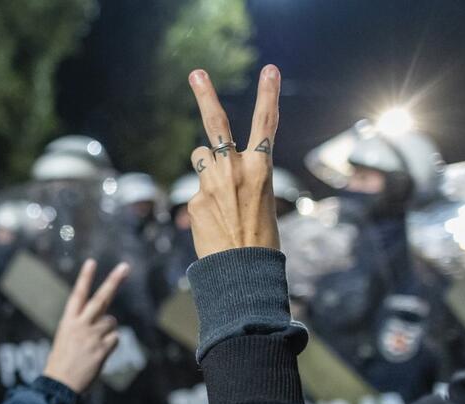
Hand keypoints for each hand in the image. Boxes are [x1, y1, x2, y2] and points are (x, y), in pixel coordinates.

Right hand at [43, 259, 129, 393]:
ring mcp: (91, 336)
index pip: (78, 294)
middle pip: (101, 299)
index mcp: (68, 321)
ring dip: (108, 331)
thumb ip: (86, 325)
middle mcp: (80, 325)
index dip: (85, 278)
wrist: (59, 385)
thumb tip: (110, 319)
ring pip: (111, 322)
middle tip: (125, 266)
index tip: (92, 262)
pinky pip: (115, 339)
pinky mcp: (101, 349)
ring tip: (94, 346)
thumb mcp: (67, 338)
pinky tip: (99, 354)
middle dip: (113, 281)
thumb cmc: (62, 362)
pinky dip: (110, 345)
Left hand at [187, 65, 281, 257]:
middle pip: (216, 124)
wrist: (243, 272)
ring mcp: (211, 184)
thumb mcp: (262, 199)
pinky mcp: (194, 201)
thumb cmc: (259, 238)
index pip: (266, 123)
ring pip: (200, 156)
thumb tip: (211, 166)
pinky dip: (204, 202)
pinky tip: (214, 223)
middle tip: (196, 74)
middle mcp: (234, 169)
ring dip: (205, 165)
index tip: (269, 70)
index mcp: (260, 168)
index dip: (268, 94)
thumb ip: (241, 176)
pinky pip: (197, 191)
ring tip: (219, 192)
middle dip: (206, 95)